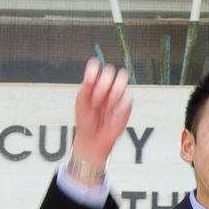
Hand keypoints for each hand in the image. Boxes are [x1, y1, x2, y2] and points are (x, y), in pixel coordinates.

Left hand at [69, 57, 131, 175]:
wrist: (94, 139)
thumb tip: (90, 73)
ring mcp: (117, 96)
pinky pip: (127, 98)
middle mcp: (106, 88)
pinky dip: (120, 106)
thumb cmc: (86, 122)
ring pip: (121, 83)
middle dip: (104, 83)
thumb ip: (86, 86)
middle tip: (98, 96)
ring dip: (114, 93)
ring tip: (108, 104)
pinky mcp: (126, 106)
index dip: (95, 69)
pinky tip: (114, 113)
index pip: (97, 68)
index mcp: (94, 85)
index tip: (93, 72)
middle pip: (110, 72)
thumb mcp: (81, 103)